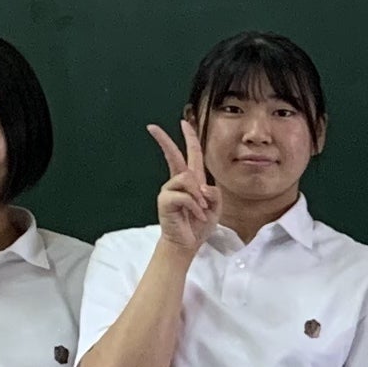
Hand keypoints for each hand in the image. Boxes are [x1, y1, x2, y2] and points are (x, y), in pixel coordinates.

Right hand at [144, 120, 217, 254]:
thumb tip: (201, 187)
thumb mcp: (215, 207)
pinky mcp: (165, 200)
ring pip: (187, 179)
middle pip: (172, 156)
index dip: (189, 138)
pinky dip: (195, 207)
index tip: (183, 122)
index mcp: (192, 180)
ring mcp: (169, 190)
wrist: (188, 244)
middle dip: (164, 140)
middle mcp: (178, 182)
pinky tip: (197, 216)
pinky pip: (185, 196)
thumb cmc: (199, 225)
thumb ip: (214, 193)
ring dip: (199, 197)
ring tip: (201, 211)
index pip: (191, 155)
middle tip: (151, 127)